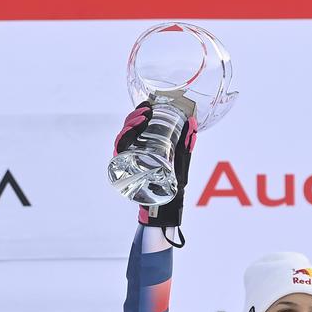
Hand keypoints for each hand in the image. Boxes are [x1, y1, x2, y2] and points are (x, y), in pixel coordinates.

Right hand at [114, 101, 196, 230]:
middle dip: (135, 117)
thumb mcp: (183, 159)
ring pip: (121, 138)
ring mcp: (127, 161)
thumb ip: (187, 142)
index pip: (138, 125)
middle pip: (128, 129)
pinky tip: (129, 135)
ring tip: (142, 119)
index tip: (148, 105)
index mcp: (145, 146)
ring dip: (129, 126)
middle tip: (146, 112)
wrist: (169, 206)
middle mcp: (133, 151)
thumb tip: (193, 121)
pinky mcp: (123, 171)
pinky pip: (118, 154)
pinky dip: (123, 142)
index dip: (140, 113)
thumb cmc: (173, 183)